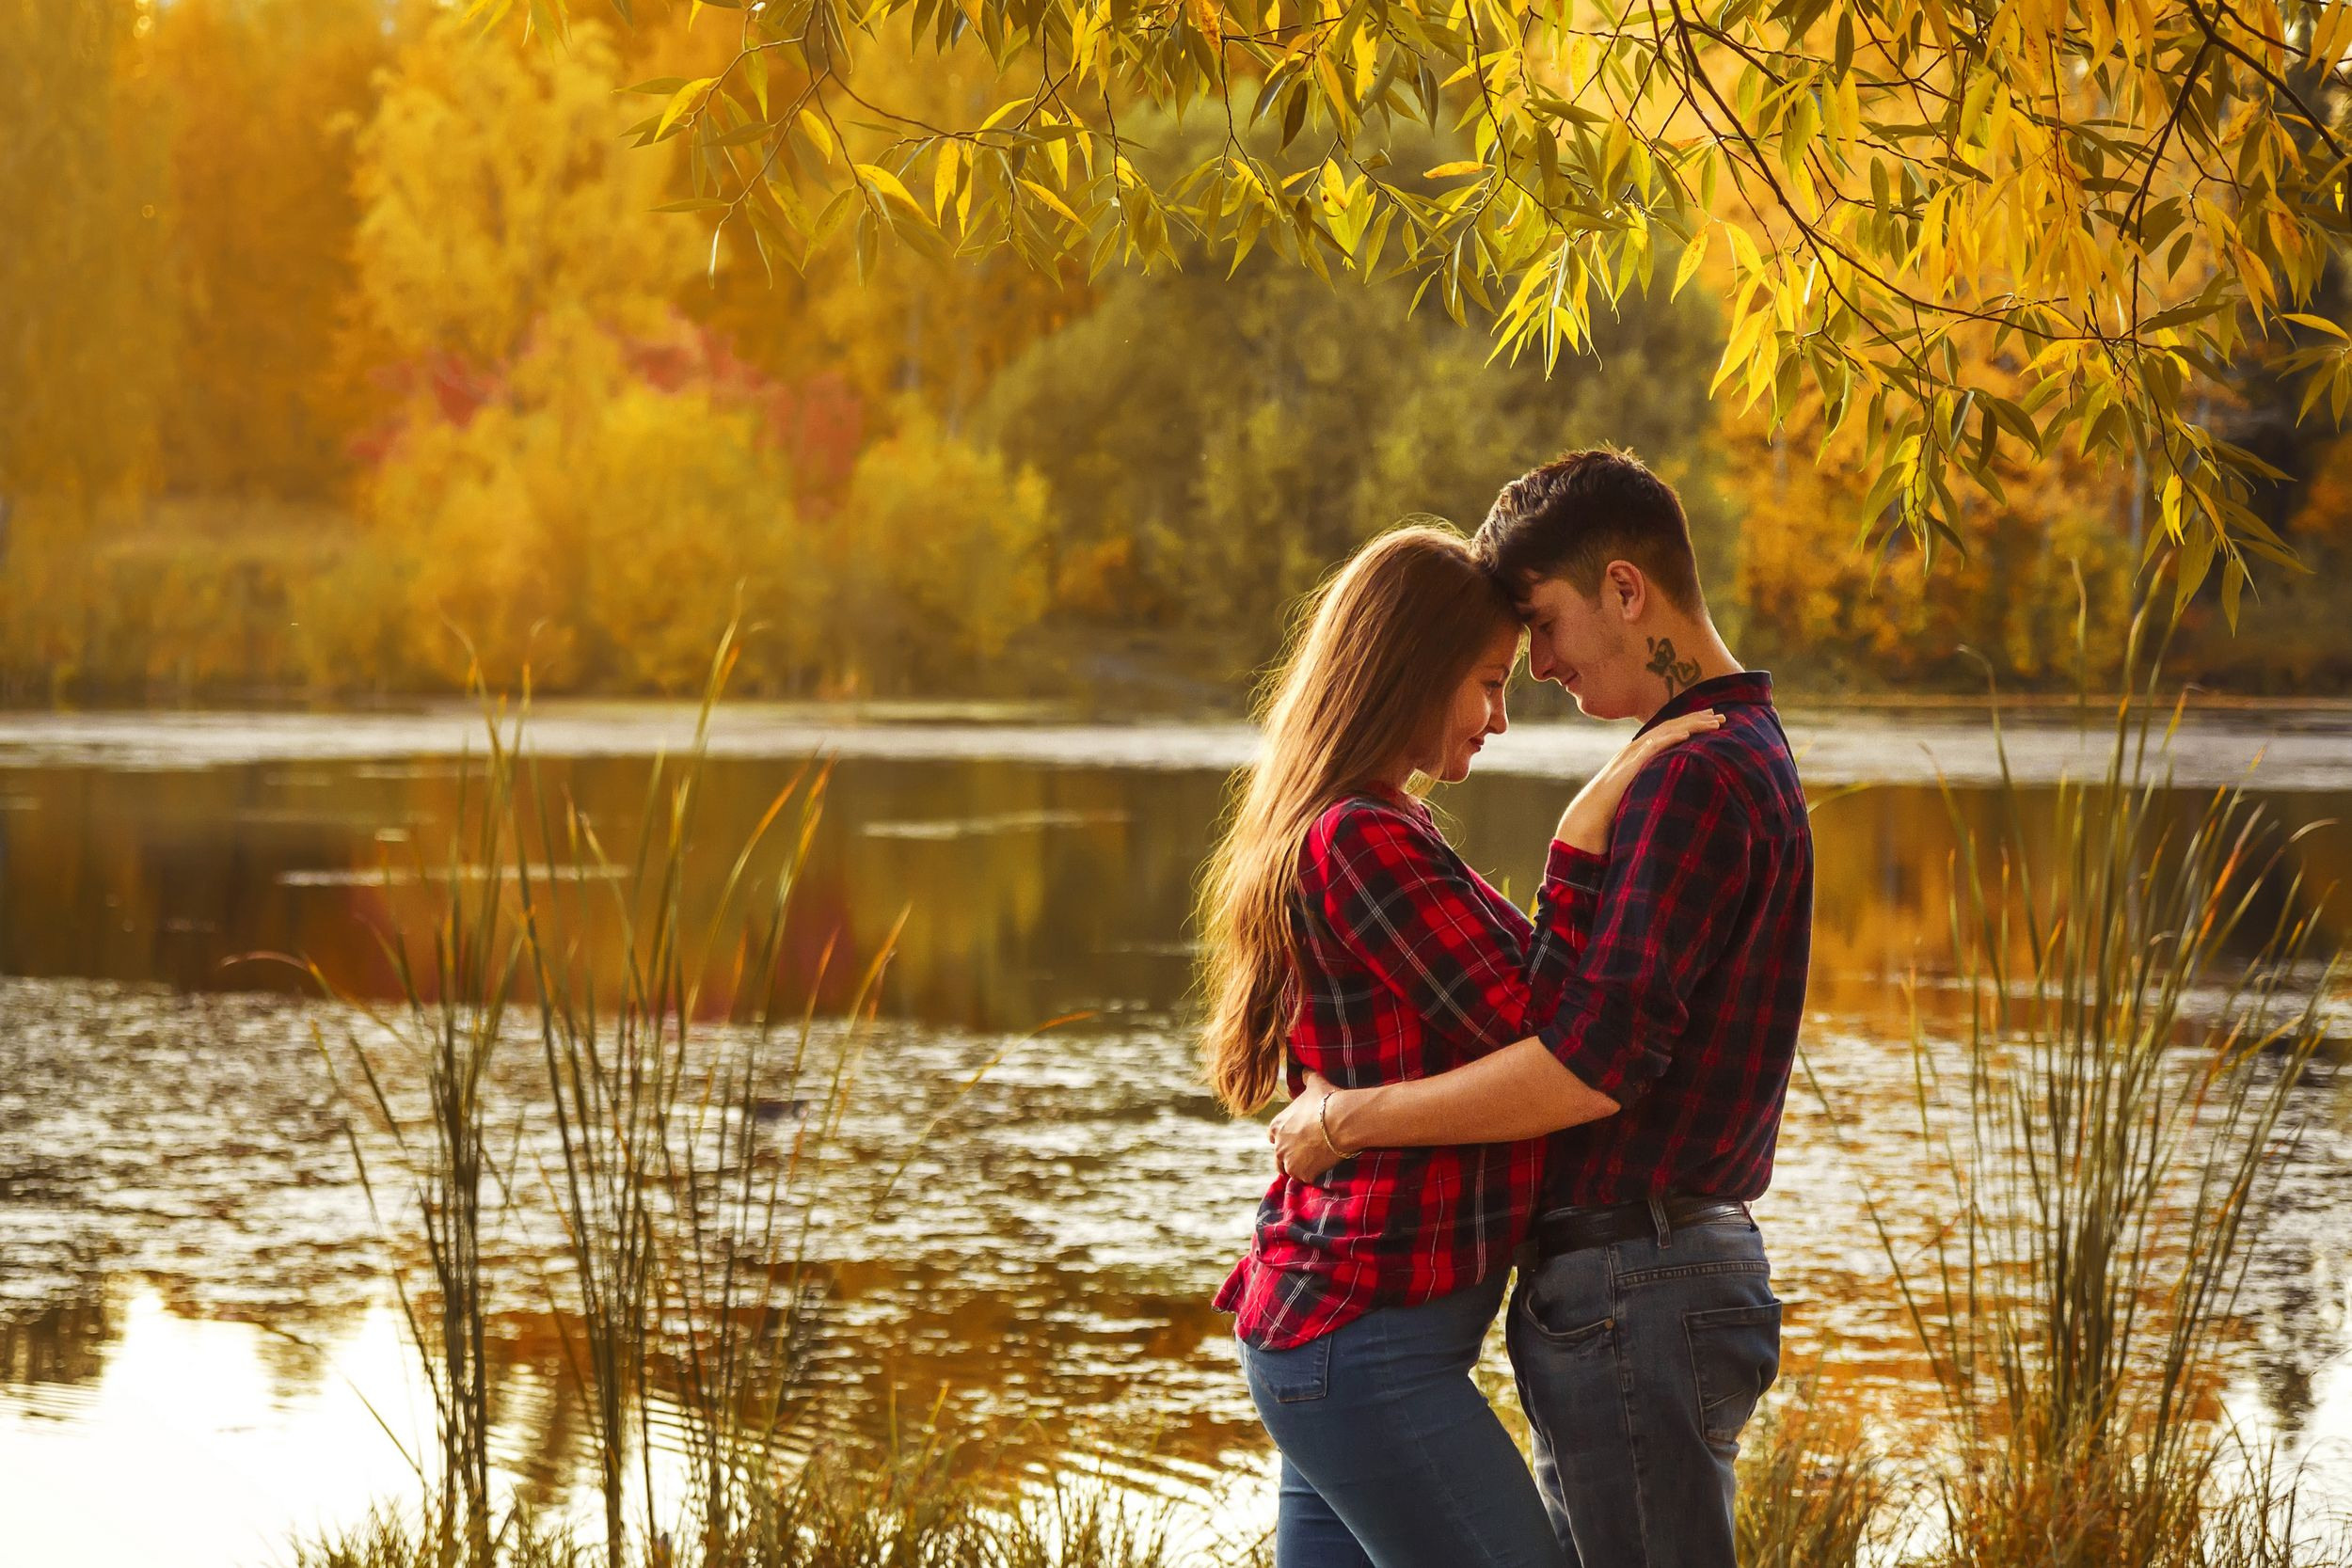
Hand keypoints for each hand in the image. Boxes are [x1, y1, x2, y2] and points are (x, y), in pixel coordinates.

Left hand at [1269, 1070, 1350, 1183]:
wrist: (1342, 1120)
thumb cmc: (1327, 1100)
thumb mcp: (1314, 1083)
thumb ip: (1306, 1077)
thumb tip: (1305, 1069)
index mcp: (1276, 1126)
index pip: (1272, 1136)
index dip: (1283, 1136)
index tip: (1295, 1137)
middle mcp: (1278, 1146)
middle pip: (1278, 1157)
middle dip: (1289, 1155)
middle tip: (1305, 1153)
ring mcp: (1289, 1163)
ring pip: (1290, 1170)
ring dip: (1299, 1167)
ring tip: (1314, 1163)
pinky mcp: (1304, 1174)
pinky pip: (1306, 1179)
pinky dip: (1313, 1175)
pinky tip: (1323, 1169)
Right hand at [1555, 709, 1723, 851]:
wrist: (1588, 819)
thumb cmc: (1611, 810)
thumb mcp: (1636, 791)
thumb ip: (1651, 784)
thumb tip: (1669, 791)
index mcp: (1638, 754)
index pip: (1668, 732)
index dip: (1690, 724)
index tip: (1710, 720)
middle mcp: (1636, 749)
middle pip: (1670, 727)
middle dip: (1696, 719)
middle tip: (1721, 715)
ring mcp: (1632, 755)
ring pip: (1666, 732)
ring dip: (1691, 725)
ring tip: (1713, 722)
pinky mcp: (1629, 765)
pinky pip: (1652, 748)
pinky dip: (1670, 739)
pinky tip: (1686, 735)